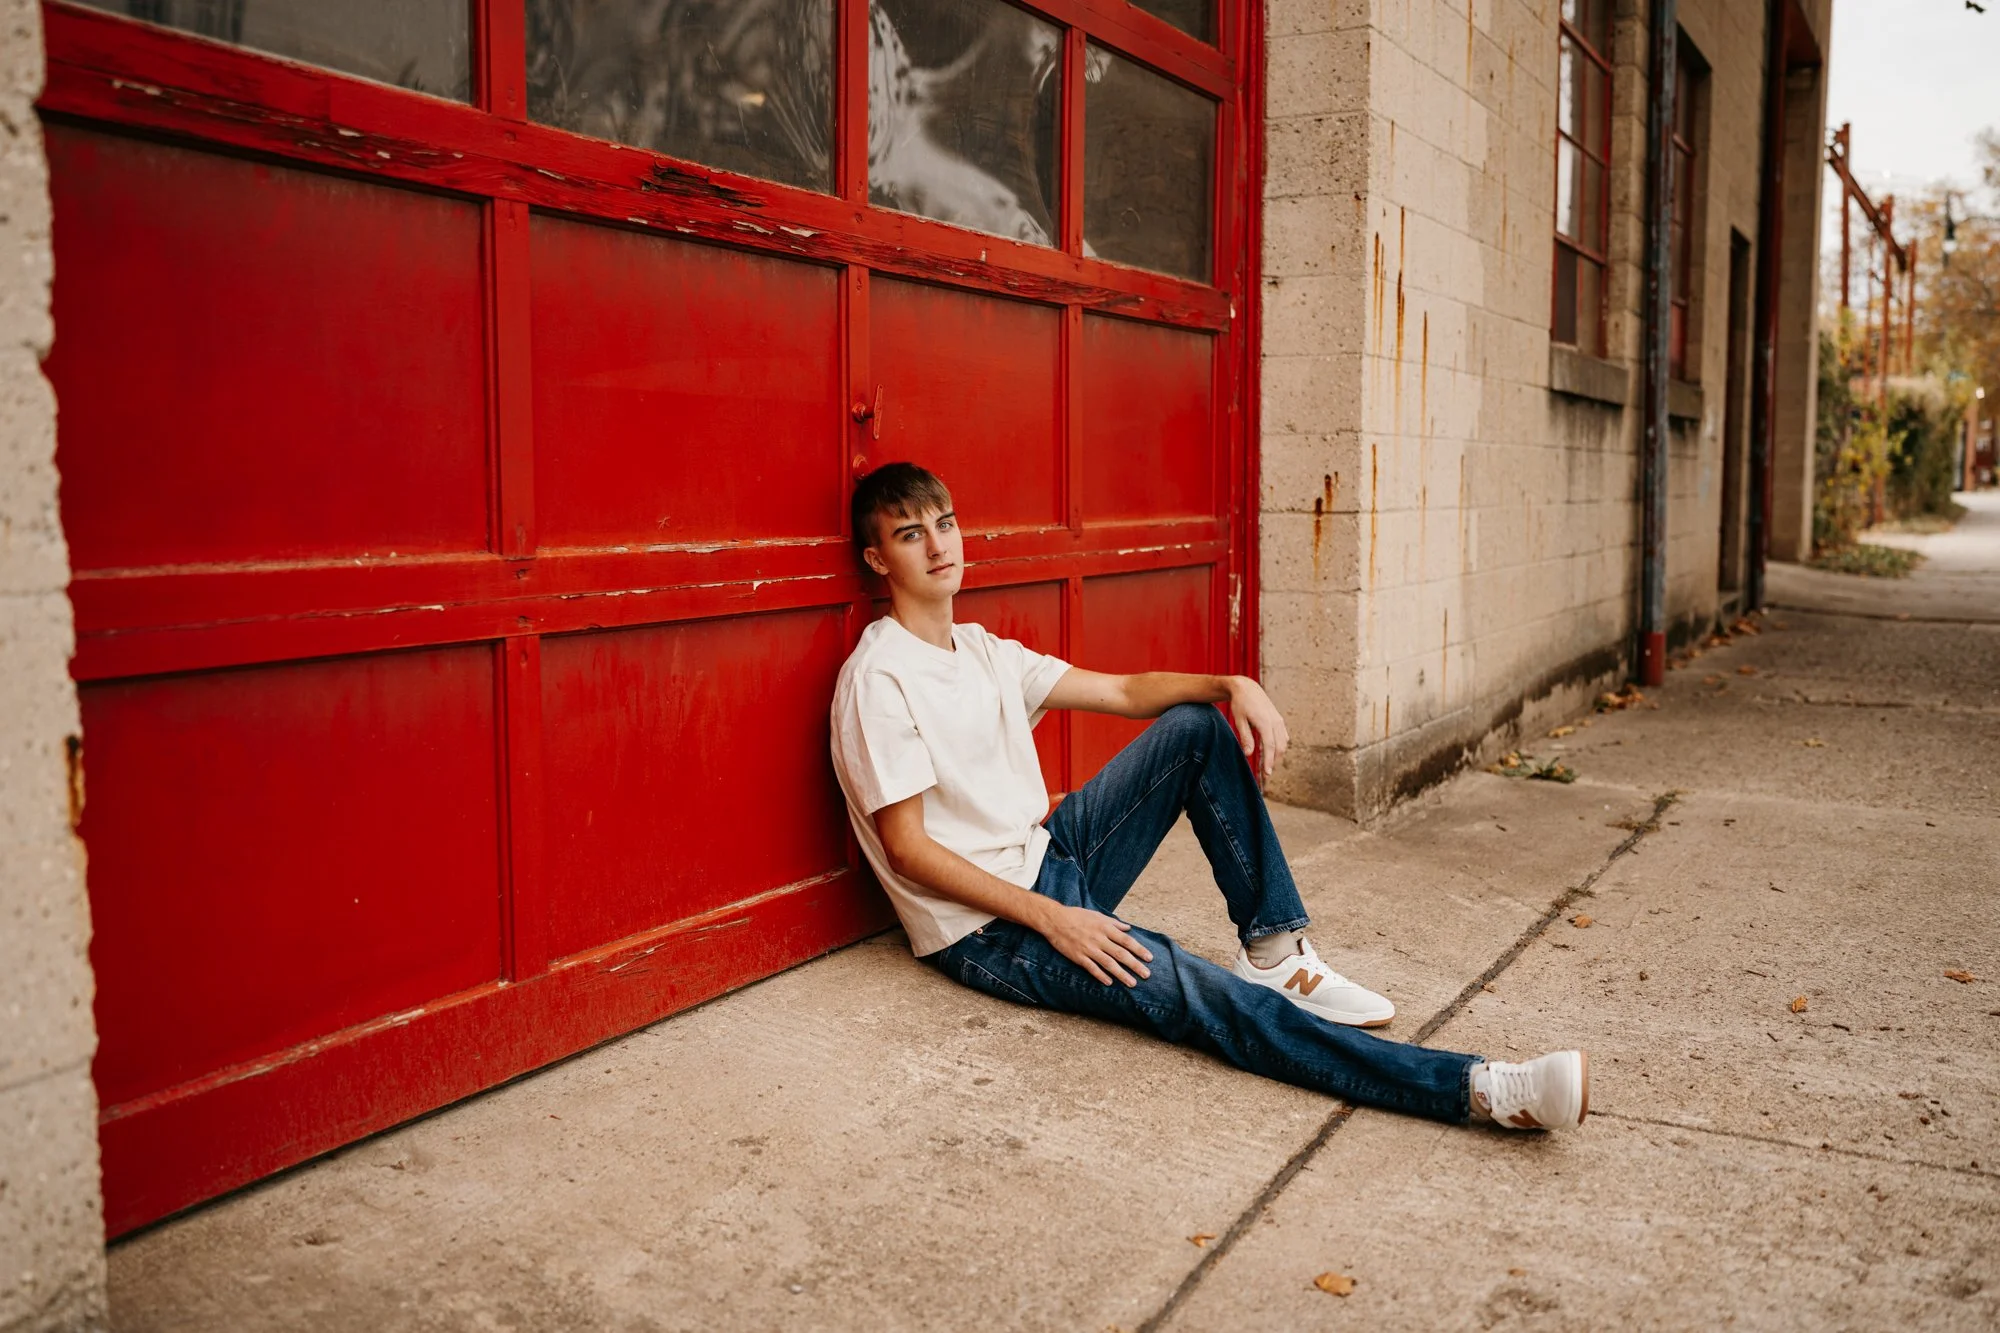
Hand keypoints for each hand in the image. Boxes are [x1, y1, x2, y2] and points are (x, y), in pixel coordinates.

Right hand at [1036, 903, 1153, 986]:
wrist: (1055, 920)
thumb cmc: (1077, 916)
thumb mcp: (1097, 915)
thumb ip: (1114, 923)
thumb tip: (1128, 928)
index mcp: (1105, 928)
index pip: (1126, 941)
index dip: (1139, 950)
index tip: (1149, 958)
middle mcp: (1099, 939)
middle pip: (1121, 954)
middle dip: (1135, 965)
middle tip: (1147, 975)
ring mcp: (1089, 949)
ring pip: (1108, 963)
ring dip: (1121, 974)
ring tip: (1132, 983)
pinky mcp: (1078, 957)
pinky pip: (1092, 968)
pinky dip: (1101, 976)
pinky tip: (1110, 983)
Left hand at [1225, 676, 1289, 784]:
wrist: (1247, 688)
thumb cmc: (1240, 704)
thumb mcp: (1239, 720)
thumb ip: (1245, 737)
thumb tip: (1249, 754)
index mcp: (1265, 722)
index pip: (1270, 746)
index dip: (1268, 761)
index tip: (1266, 774)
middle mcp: (1275, 721)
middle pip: (1279, 747)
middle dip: (1274, 761)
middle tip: (1266, 774)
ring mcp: (1279, 720)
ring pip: (1283, 742)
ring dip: (1277, 755)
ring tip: (1268, 765)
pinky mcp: (1279, 719)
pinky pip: (1283, 736)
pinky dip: (1279, 746)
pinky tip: (1273, 752)